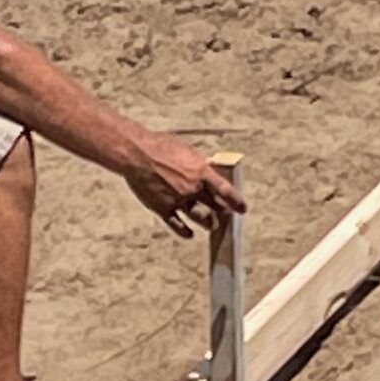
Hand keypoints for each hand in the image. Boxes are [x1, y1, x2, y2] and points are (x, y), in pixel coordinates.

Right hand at [123, 132, 245, 237]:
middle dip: (222, 212)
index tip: (243, 209)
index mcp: (201, 172)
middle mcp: (193, 188)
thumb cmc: (160, 146)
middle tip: (224, 215)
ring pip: (200, 218)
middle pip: (215, 207)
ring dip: (208, 223)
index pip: (226, 191)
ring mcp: (178, 200)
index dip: (237, 202)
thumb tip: (209, 169)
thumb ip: (198, 164)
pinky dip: (185, 232)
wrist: (137, 154)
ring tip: (211, 226)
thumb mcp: (186, 150)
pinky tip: (189, 234)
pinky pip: (177, 225)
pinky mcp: (163, 208)